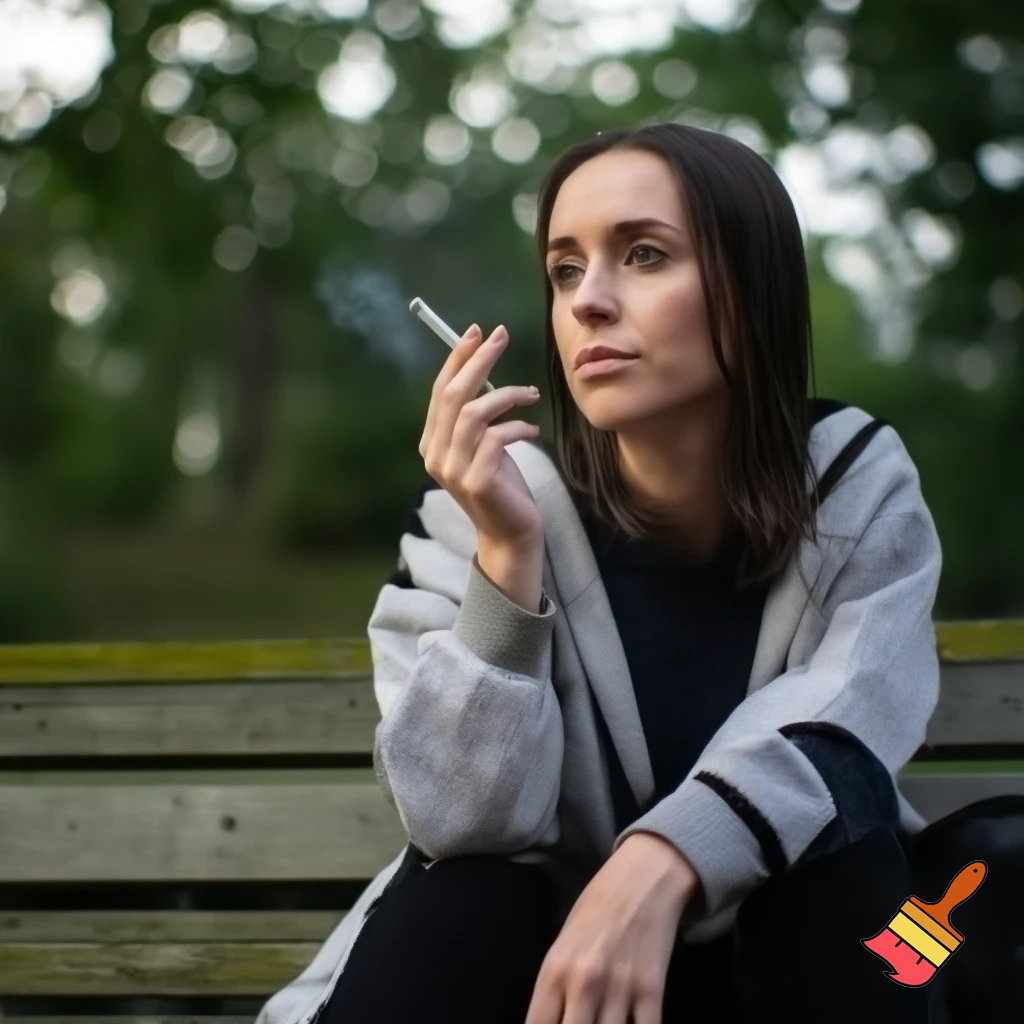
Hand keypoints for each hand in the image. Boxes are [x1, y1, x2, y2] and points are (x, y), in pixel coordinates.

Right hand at [418, 322, 544, 550]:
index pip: (440, 391)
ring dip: (506, 395)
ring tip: (531, 394)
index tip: (477, 331)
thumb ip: (475, 417)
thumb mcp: (483, 446)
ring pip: (473, 413)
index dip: (457, 358)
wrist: (510, 534)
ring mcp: (453, 470)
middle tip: (501, 336)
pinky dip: (518, 426)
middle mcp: (435, 455)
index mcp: (431, 443)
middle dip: (478, 361)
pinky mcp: (476, 482)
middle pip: (453, 395)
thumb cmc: (502, 485)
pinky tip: (532, 429)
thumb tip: (484, 368)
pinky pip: (496, 438)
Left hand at [525, 832, 700, 1023]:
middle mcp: (583, 983)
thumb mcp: (566, 943)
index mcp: (554, 969)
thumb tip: (555, 1021)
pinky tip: (632, 1021)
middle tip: (584, 1021)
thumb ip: (558, 988)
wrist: (645, 877)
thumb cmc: (599, 907)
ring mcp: (619, 988)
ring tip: (604, 1019)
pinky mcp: (652, 990)